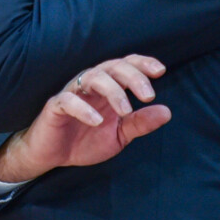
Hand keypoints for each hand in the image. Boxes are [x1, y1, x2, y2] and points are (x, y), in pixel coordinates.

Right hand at [0, 55, 169, 183]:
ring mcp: (73, 93)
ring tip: (125, 110)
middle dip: (133, 77)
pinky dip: (84, 108)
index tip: (160, 71)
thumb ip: (140, 123)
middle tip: (148, 95)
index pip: (126, 65)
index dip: (142, 63)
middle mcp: (92, 85)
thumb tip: (167, 112)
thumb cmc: (84, 140)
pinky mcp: (56, 106)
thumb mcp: (119, 135)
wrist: (52, 156)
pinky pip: (68, 100)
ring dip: (113, 91)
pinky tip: (96, 120)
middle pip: (113, 66)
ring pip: (93, 77)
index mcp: (108, 88)